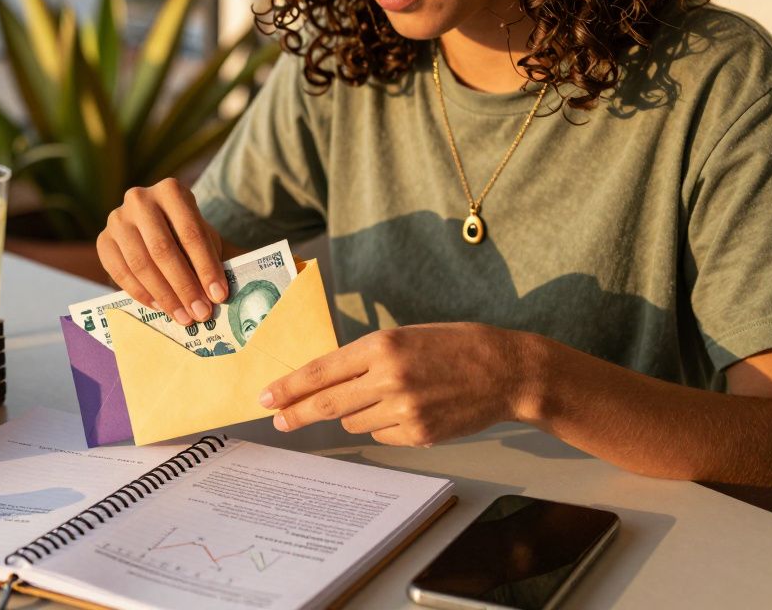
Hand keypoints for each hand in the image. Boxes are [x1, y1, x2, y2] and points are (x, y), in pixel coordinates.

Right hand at [97, 178, 228, 325]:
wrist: (156, 224)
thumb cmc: (185, 232)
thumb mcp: (202, 235)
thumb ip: (207, 257)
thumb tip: (212, 295)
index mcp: (170, 190)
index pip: (191, 233)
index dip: (206, 267)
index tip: (219, 295)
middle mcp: (140, 199)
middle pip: (163, 250)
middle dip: (184, 286)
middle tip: (200, 312)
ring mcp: (117, 219)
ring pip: (140, 264)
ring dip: (164, 295)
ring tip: (183, 316)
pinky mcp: (103, 240)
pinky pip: (120, 273)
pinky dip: (142, 294)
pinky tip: (160, 307)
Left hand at [258, 323, 541, 445]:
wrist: (505, 371)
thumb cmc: (454, 346)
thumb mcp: (404, 337)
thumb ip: (365, 357)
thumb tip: (325, 381)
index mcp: (383, 345)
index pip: (321, 371)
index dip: (289, 387)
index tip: (266, 397)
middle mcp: (389, 378)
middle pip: (327, 404)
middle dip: (296, 413)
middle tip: (277, 420)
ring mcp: (404, 410)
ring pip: (354, 422)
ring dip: (355, 413)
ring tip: (387, 395)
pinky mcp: (418, 435)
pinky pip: (381, 435)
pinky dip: (383, 425)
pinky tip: (410, 408)